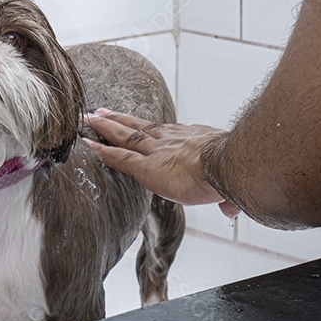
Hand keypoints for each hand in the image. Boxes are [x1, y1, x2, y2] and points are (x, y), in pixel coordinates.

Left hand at [83, 110, 239, 216]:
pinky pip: (119, 157)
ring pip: (125, 136)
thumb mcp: (230, 182)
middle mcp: (171, 142)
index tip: (139, 125)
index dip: (150, 130)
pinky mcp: (146, 168)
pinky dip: (102, 151)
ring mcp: (157, 153)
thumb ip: (227, 197)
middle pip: (140, 128)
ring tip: (88, 119)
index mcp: (192, 141)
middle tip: (102, 111)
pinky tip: (87, 145)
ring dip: (105, 127)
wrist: (229, 165)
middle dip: (121, 120)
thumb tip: (231, 209)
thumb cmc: (234, 171)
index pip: (165, 134)